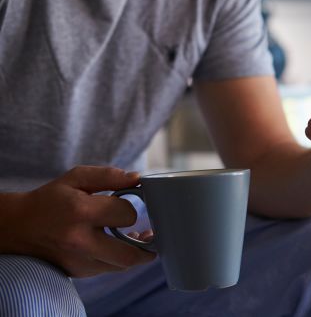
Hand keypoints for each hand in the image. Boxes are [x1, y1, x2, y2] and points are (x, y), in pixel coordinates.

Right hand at [0, 166, 155, 276]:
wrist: (18, 227)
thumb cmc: (51, 199)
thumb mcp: (76, 178)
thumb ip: (109, 176)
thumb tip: (137, 178)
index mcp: (80, 212)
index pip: (126, 214)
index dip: (131, 208)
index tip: (128, 204)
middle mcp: (80, 241)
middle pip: (129, 254)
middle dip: (147, 245)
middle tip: (154, 234)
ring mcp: (78, 261)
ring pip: (121, 265)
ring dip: (135, 253)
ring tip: (139, 238)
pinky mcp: (77, 272)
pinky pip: (108, 269)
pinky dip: (118, 258)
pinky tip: (119, 245)